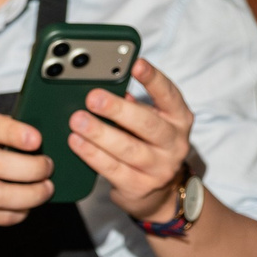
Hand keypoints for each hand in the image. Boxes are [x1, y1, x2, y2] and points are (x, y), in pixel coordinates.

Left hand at [71, 55, 194, 224]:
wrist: (158, 192)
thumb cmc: (148, 145)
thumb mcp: (149, 121)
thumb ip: (132, 104)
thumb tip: (104, 85)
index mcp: (178, 119)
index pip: (169, 95)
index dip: (153, 79)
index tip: (136, 64)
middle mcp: (174, 143)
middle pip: (148, 124)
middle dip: (118, 109)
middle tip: (93, 98)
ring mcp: (160, 168)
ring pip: (128, 149)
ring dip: (100, 133)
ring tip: (78, 120)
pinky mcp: (140, 187)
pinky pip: (113, 170)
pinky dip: (93, 155)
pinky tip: (77, 142)